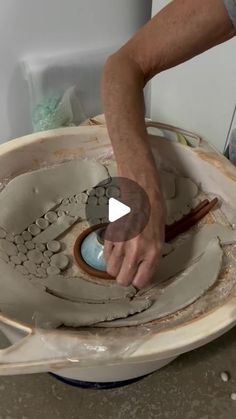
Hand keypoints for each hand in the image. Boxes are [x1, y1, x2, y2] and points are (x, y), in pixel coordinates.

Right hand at [104, 165, 164, 288]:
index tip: (137, 277)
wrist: (141, 190)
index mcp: (153, 250)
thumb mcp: (160, 235)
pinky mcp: (110, 234)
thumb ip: (151, 255)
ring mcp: (122, 242)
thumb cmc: (154, 209)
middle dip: (124, 278)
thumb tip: (142, 270)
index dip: (138, 281)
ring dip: (115, 267)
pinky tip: (116, 248)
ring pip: (111, 269)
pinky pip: (106, 255)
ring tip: (121, 259)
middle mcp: (137, 249)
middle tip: (127, 270)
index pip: (141, 281)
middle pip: (122, 280)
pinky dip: (109, 255)